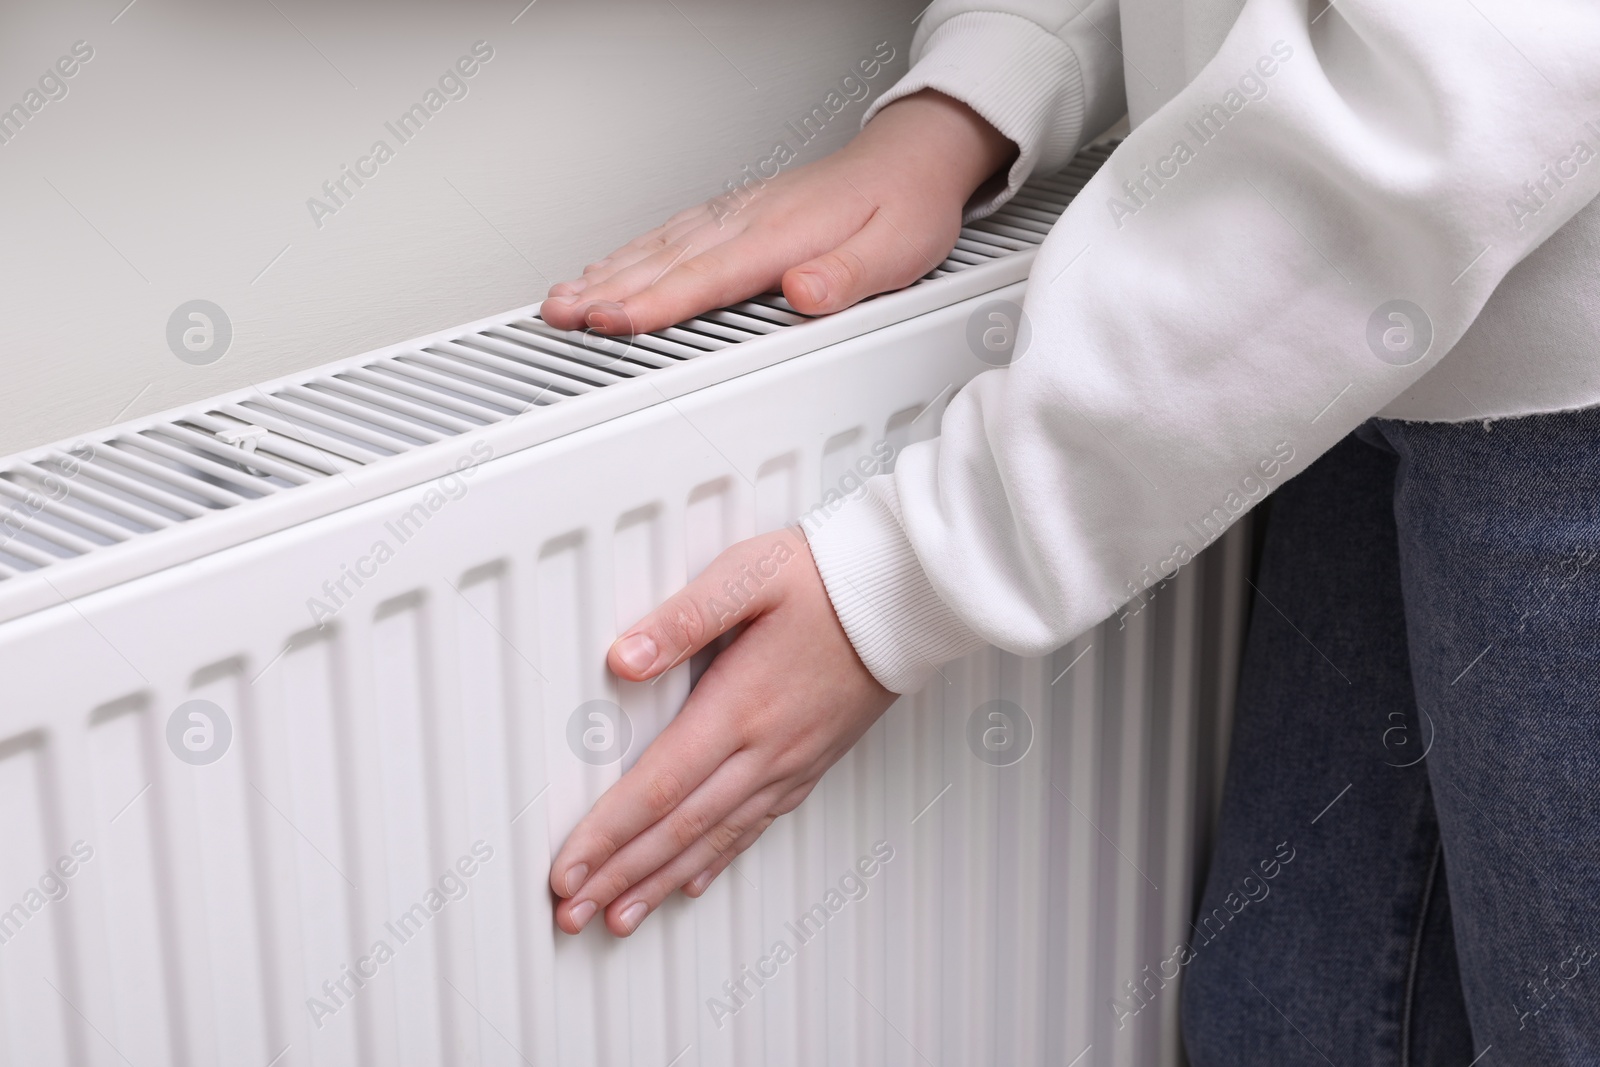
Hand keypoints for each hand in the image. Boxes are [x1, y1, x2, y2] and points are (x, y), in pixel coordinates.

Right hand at [539, 89, 1014, 335]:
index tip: (613, 319)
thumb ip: (846, 276)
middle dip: (607, 291)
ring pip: (657, 247)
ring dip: (604, 274)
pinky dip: (626, 256)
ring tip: (559, 303)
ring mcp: (735, 215)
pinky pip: (667, 236)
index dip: (657, 302)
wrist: (910, 160)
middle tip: (559, 318)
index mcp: (784, 234)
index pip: (708, 276)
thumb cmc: (905, 208)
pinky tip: (602, 272)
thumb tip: (804, 293)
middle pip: (665, 261)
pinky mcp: (732, 216)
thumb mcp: (897, 251)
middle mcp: (749, 220)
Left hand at [548, 528, 895, 936]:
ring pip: (715, 839)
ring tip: (620, 918)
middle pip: (678, 830)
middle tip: (574, 912)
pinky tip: (693, 881)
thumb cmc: (828, 579)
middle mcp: (765, 748)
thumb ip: (681, 618)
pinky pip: (755, 826)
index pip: (658, 788)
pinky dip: (716, 861)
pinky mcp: (810, 762)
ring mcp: (791, 762)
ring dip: (660, 883)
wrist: (906, 596)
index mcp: (739, 706)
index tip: (568, 871)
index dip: (607, 836)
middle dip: (620, 877)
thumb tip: (623, 658)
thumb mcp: (748, 576)